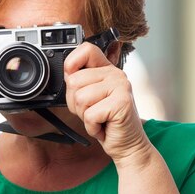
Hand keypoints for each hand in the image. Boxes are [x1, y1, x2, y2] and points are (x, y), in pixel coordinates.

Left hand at [64, 42, 150, 163]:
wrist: (127, 145)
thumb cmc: (107, 122)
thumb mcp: (90, 99)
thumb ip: (80, 83)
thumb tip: (67, 73)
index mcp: (107, 70)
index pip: (86, 49)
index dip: (72, 63)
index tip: (72, 79)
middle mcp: (116, 74)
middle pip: (74, 81)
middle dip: (75, 103)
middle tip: (92, 111)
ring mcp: (121, 87)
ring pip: (80, 98)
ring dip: (84, 116)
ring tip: (99, 119)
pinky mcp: (122, 103)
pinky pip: (90, 114)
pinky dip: (92, 127)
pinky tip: (104, 126)